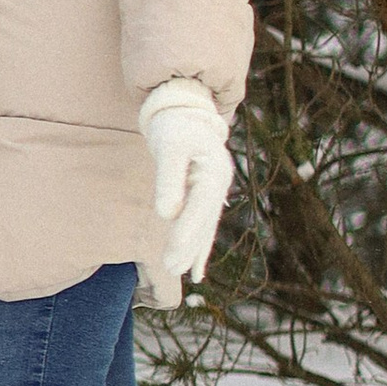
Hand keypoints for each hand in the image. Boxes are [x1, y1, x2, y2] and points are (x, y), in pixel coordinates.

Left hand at [139, 81, 231, 298]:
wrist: (184, 111)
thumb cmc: (174, 127)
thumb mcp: (168, 147)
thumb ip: (168, 180)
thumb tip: (166, 214)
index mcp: (214, 172)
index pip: (200, 207)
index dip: (186, 232)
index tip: (174, 254)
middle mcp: (220, 183)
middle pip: (204, 220)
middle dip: (188, 246)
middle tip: (171, 268)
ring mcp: (216, 189)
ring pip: (205, 225)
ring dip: (195, 250)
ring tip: (185, 274)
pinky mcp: (207, 193)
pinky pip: (203, 223)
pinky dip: (199, 244)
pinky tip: (195, 267)